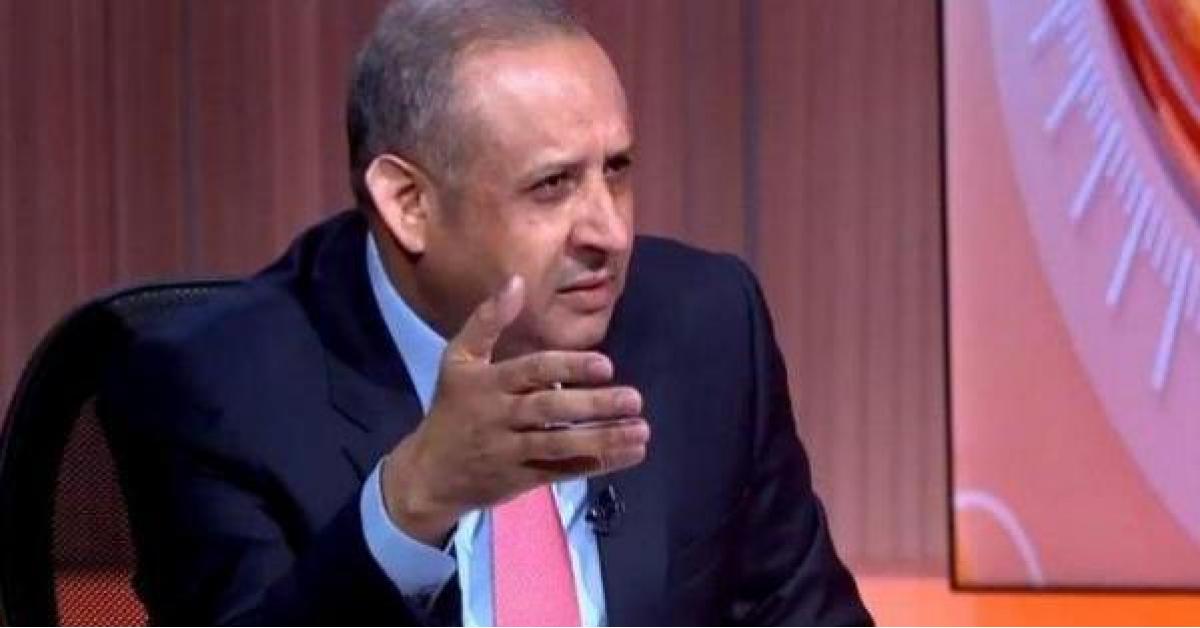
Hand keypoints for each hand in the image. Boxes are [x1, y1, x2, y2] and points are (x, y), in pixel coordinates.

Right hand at [380, 276, 649, 544]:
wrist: (429, 474)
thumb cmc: (451, 408)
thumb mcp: (458, 359)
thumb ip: (488, 320)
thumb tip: (517, 280)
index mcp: (488, 383)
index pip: (532, 372)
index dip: (568, 368)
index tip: (606, 365)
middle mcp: (500, 416)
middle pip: (550, 411)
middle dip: (593, 406)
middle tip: (634, 399)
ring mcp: (512, 451)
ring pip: (560, 446)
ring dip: (602, 439)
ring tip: (640, 431)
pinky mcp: (522, 480)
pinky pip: (562, 472)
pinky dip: (595, 465)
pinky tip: (628, 454)